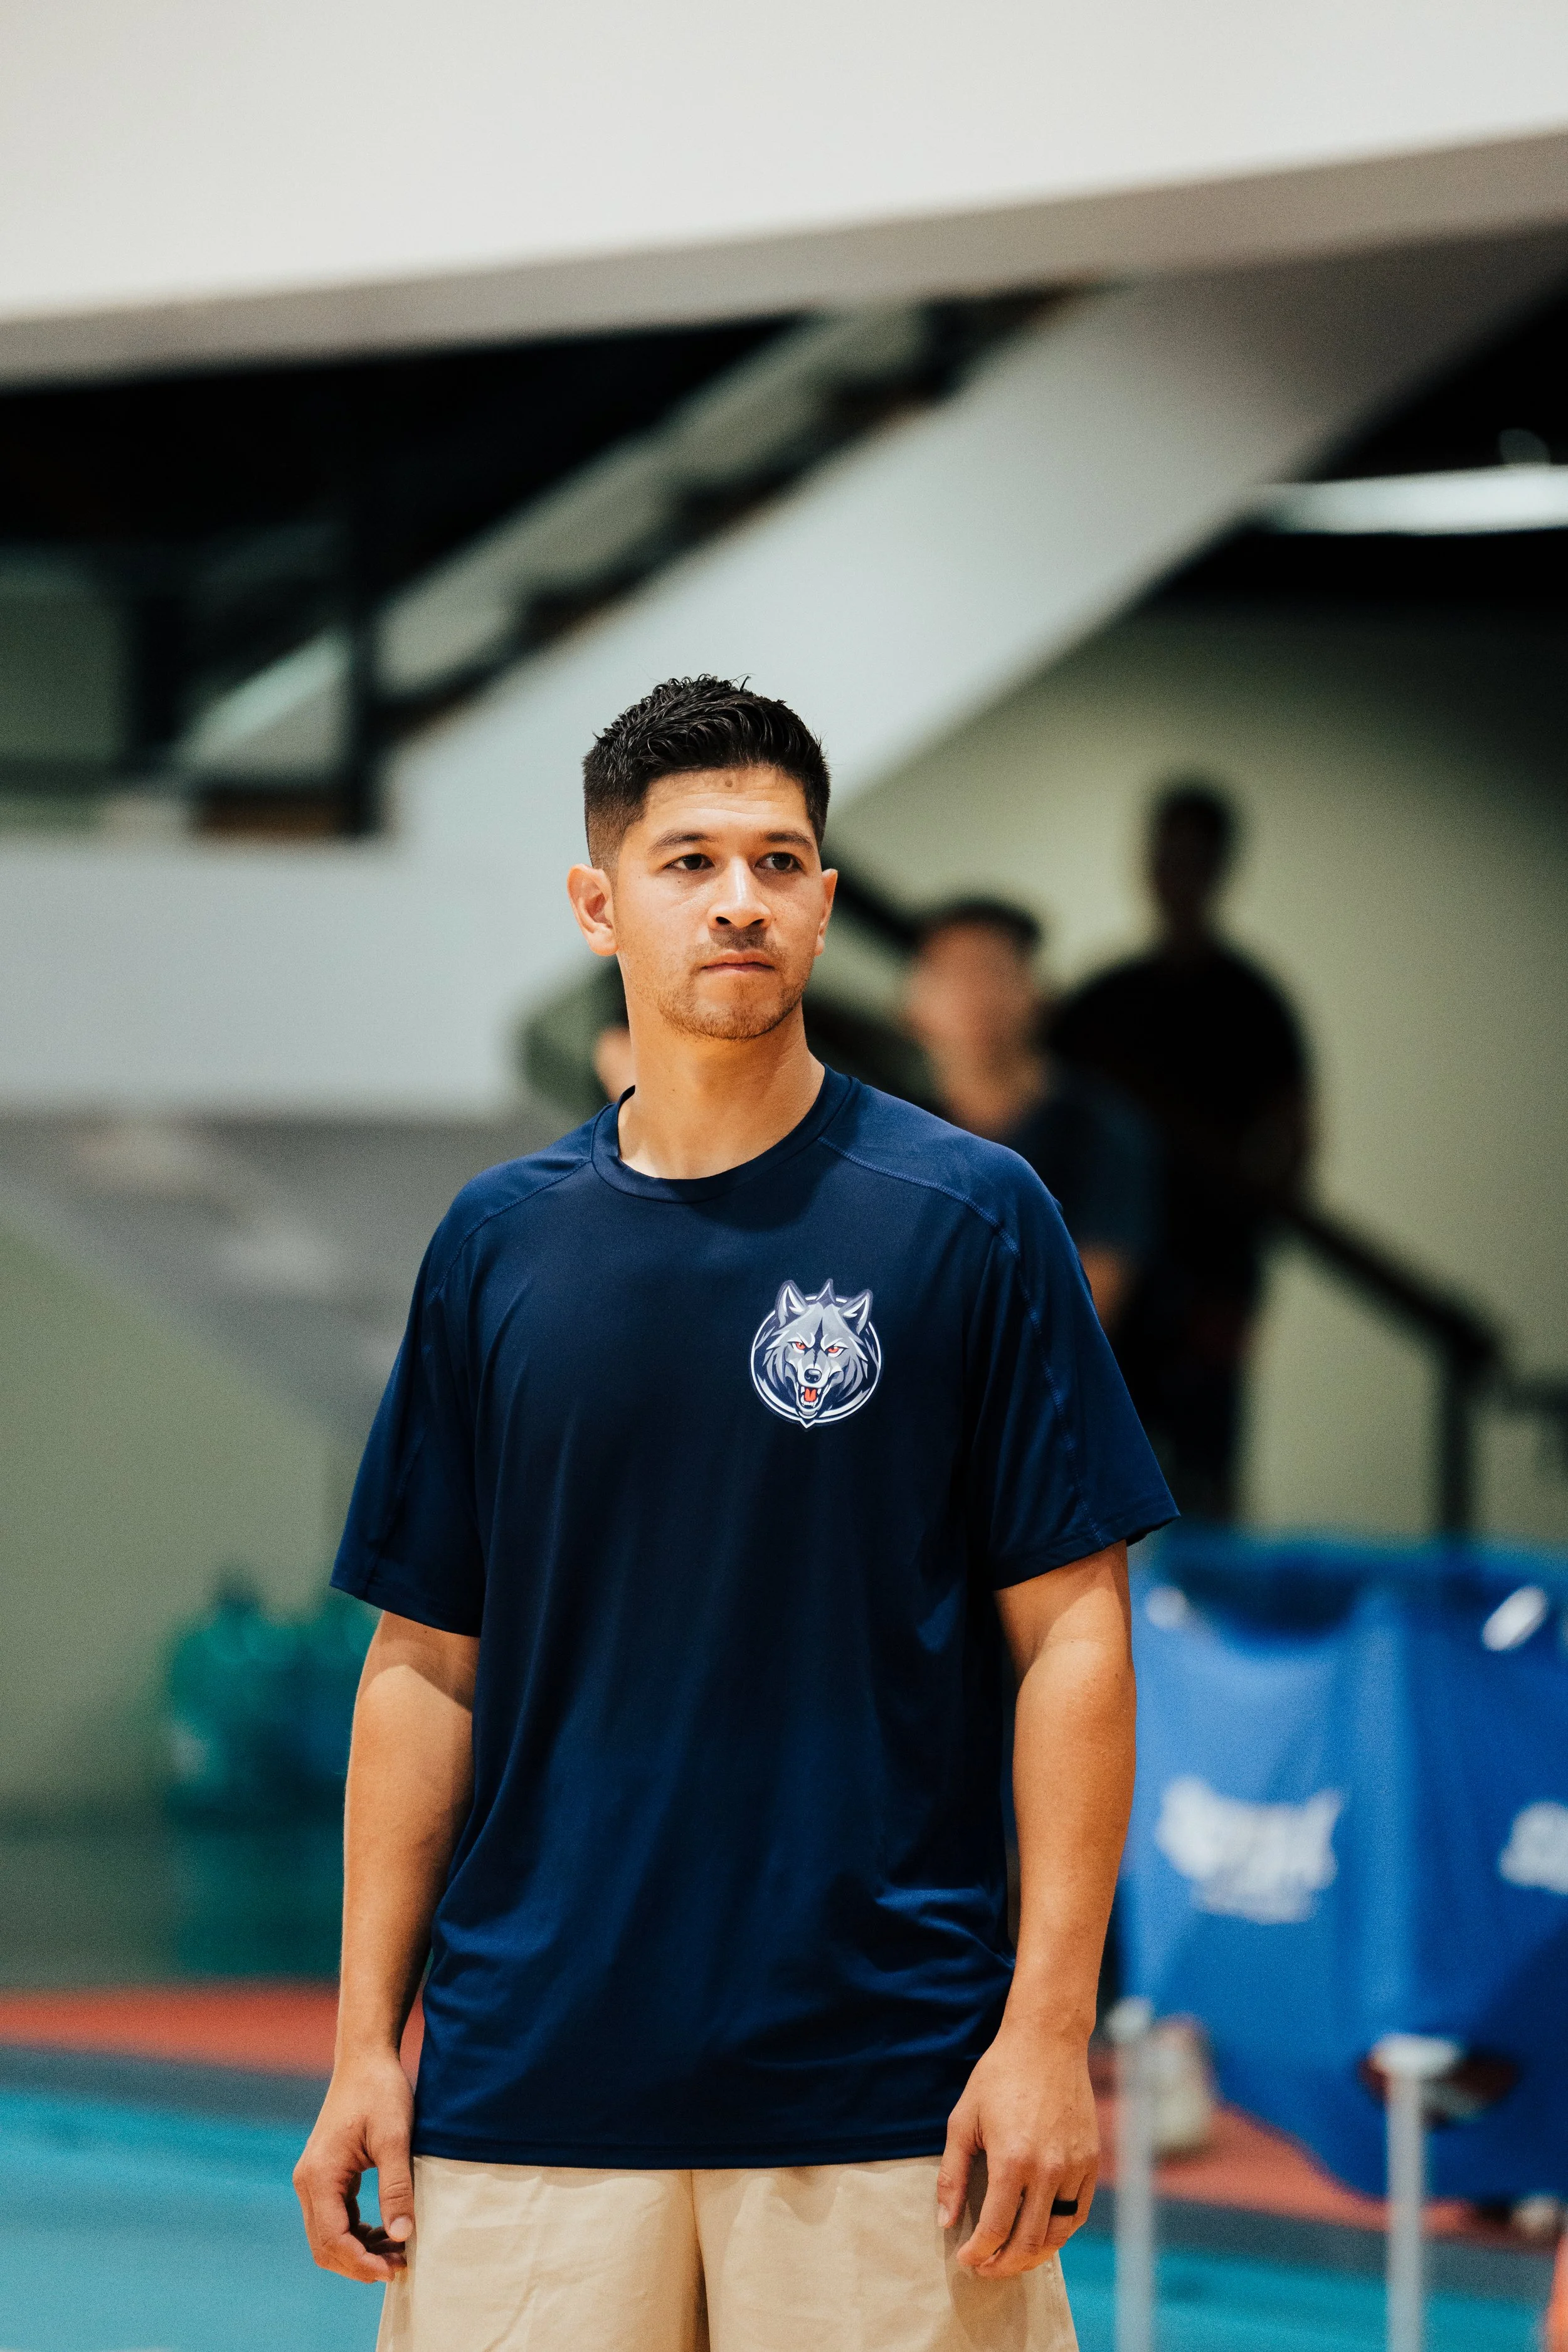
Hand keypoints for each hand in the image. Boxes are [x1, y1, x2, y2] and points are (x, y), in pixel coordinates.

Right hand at [294, 2051, 415, 2282]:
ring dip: (359, 2251)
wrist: (365, 2058)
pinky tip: (386, 2232)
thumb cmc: (381, 2091)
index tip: (395, 2270)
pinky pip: (335, 2219)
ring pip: (328, 2235)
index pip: (332, 2238)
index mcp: (320, 2175)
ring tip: (399, 2251)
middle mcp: (308, 2181)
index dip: (361, 2262)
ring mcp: (314, 2179)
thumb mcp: (395, 2137)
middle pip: (325, 2245)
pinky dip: (357, 2233)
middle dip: (360, 2263)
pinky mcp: (325, 2176)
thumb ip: (397, 2187)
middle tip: (400, 2266)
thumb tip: (402, 2235)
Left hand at [936, 2019, 1098, 2276]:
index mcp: (1012, 2161)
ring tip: (1011, 2259)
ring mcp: (1074, 2167)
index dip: (978, 2252)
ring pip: (1057, 2234)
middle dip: (1003, 2264)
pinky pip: (1077, 2212)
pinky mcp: (1090, 2161)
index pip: (995, 2229)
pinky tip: (1041, 2234)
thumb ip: (953, 2174)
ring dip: (1032, 2256)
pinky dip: (1059, 2232)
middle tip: (985, 2267)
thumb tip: (945, 2221)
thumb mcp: (964, 2120)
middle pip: (1028, 2241)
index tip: (966, 2259)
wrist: (1047, 2042)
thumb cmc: (999, 2077)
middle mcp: (1048, 2170)